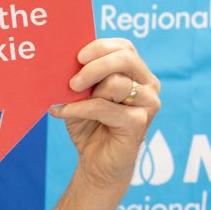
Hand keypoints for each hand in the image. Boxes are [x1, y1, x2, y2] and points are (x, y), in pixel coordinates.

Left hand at [49, 38, 160, 190]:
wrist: (96, 163)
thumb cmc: (89, 126)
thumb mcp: (81, 96)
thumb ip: (80, 78)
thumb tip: (64, 61)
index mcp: (137, 73)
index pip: (125, 47)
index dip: (101, 47)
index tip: (77, 56)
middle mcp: (148, 85)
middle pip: (125, 59)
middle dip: (94, 66)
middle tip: (72, 82)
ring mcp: (148, 103)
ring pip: (116, 83)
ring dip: (85, 92)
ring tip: (66, 101)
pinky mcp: (139, 122)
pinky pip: (104, 108)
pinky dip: (79, 109)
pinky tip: (62, 113)